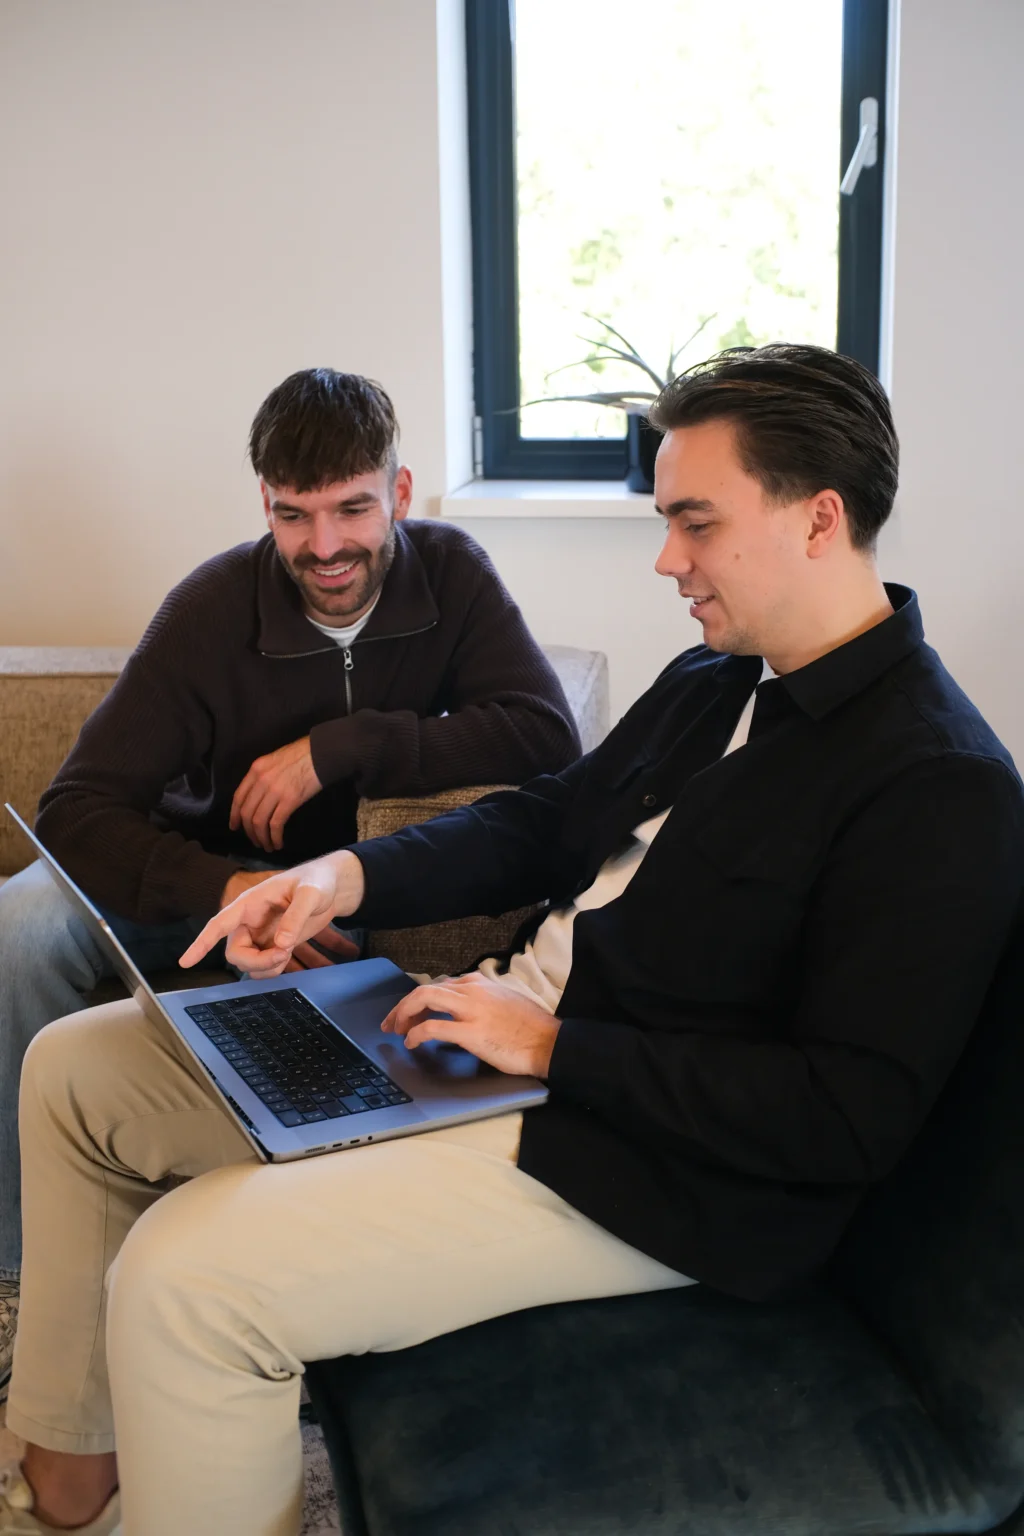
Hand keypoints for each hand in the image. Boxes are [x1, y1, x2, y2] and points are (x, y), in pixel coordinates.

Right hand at [181, 851, 364, 976]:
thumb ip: (296, 916)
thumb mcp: (310, 893)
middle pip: (236, 954)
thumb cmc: (317, 881)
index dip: (201, 943)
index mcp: (249, 904)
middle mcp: (250, 922)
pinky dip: (277, 969)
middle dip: (257, 961)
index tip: (184, 962)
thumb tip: (282, 944)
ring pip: (250, 966)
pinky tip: (292, 957)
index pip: (219, 924)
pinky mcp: (274, 947)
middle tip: (284, 953)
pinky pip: (266, 968)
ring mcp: (261, 937)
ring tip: (290, 951)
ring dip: (268, 967)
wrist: (332, 888)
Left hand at [229, 736, 321, 852]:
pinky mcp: (289, 800)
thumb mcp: (275, 760)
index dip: (234, 815)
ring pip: (259, 821)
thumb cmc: (302, 754)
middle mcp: (261, 781)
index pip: (238, 797)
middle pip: (247, 812)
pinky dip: (274, 837)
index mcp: (256, 769)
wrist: (322, 752)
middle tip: (255, 841)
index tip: (235, 827)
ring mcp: (274, 791)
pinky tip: (278, 843)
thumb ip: (264, 775)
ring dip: (261, 837)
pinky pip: (275, 824)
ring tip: (267, 846)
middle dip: (249, 831)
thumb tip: (260, 796)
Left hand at [382, 972, 559, 1077]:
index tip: (412, 1012)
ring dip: (404, 1013)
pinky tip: (411, 1042)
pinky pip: (433, 1028)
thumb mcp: (506, 1000)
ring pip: (424, 999)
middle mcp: (473, 990)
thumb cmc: (532, 1027)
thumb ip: (483, 999)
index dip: (420, 999)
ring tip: (396, 1029)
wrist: (550, 1042)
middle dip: (403, 1005)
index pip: (441, 984)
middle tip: (392, 1021)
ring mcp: (471, 1010)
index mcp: (481, 983)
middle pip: (426, 989)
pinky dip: (417, 1033)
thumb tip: (465, 1009)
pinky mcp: (470, 1032)